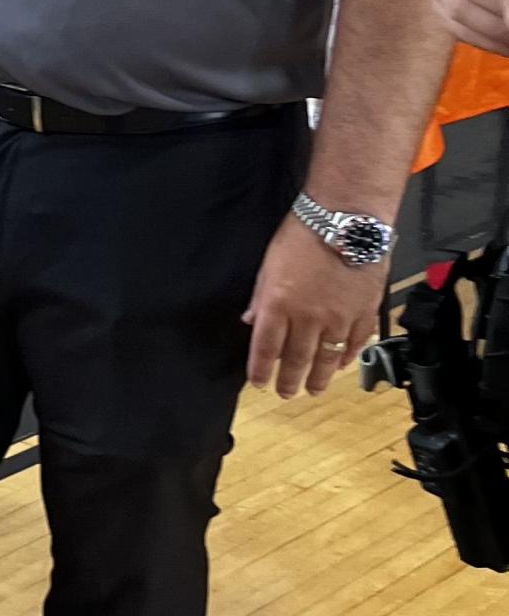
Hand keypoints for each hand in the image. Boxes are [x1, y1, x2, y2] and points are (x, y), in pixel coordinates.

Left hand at [243, 214, 387, 397]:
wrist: (346, 222)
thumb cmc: (302, 235)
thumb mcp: (268, 264)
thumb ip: (260, 297)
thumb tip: (251, 320)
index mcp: (278, 304)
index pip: (264, 347)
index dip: (259, 369)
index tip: (258, 383)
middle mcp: (308, 318)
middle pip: (295, 359)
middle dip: (288, 380)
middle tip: (285, 393)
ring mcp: (338, 319)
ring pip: (326, 359)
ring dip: (318, 377)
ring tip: (312, 390)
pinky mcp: (364, 314)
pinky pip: (353, 345)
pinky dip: (345, 359)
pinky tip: (339, 367)